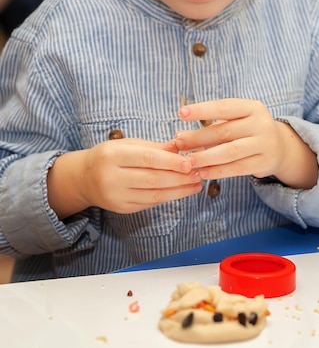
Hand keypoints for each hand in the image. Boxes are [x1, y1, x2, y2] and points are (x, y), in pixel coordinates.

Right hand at [48, 138, 201, 217]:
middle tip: (198, 174)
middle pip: (152, 179)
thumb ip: (156, 147)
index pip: (147, 158)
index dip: (170, 161)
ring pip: (153, 194)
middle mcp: (111, 177)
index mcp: (112, 155)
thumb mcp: (129, 145)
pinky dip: (168, 197)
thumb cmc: (111, 156)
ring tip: (196, 184)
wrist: (84, 178)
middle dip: (179, 177)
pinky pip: (149, 203)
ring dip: (178, 190)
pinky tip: (181, 191)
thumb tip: (182, 145)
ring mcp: (116, 196)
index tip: (190, 163)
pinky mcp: (122, 208)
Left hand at [175, 99, 318, 188]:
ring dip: (205, 157)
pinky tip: (202, 172)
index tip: (181, 113)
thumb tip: (182, 136)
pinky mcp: (264, 163)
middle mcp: (261, 124)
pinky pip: (237, 168)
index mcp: (252, 107)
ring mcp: (264, 144)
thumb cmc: (248, 130)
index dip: (202, 110)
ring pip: (230, 152)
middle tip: (178, 141)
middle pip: (224, 131)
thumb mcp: (238, 120)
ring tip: (187, 161)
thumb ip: (215, 125)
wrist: (280, 147)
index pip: (224, 107)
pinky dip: (218, 171)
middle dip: (198, 137)